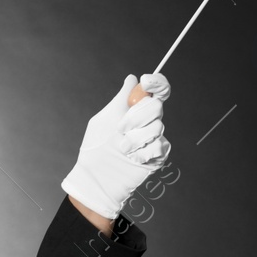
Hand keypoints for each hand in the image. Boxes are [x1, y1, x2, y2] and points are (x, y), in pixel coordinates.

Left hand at [59, 72, 170, 219]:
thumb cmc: (96, 149)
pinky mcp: (158, 155)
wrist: (96, 178)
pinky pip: (160, 145)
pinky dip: (144, 151)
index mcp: (135, 110)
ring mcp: (153, 139)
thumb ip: (120, 99)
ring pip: (157, 126)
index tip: (146, 82)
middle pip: (157, 106)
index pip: (156, 91)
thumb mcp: (104, 119)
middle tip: (120, 128)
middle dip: (137, 116)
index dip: (157, 83)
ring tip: (122, 148)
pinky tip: (132, 157)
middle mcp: (147, 122)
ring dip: (136, 137)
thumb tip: (132, 79)